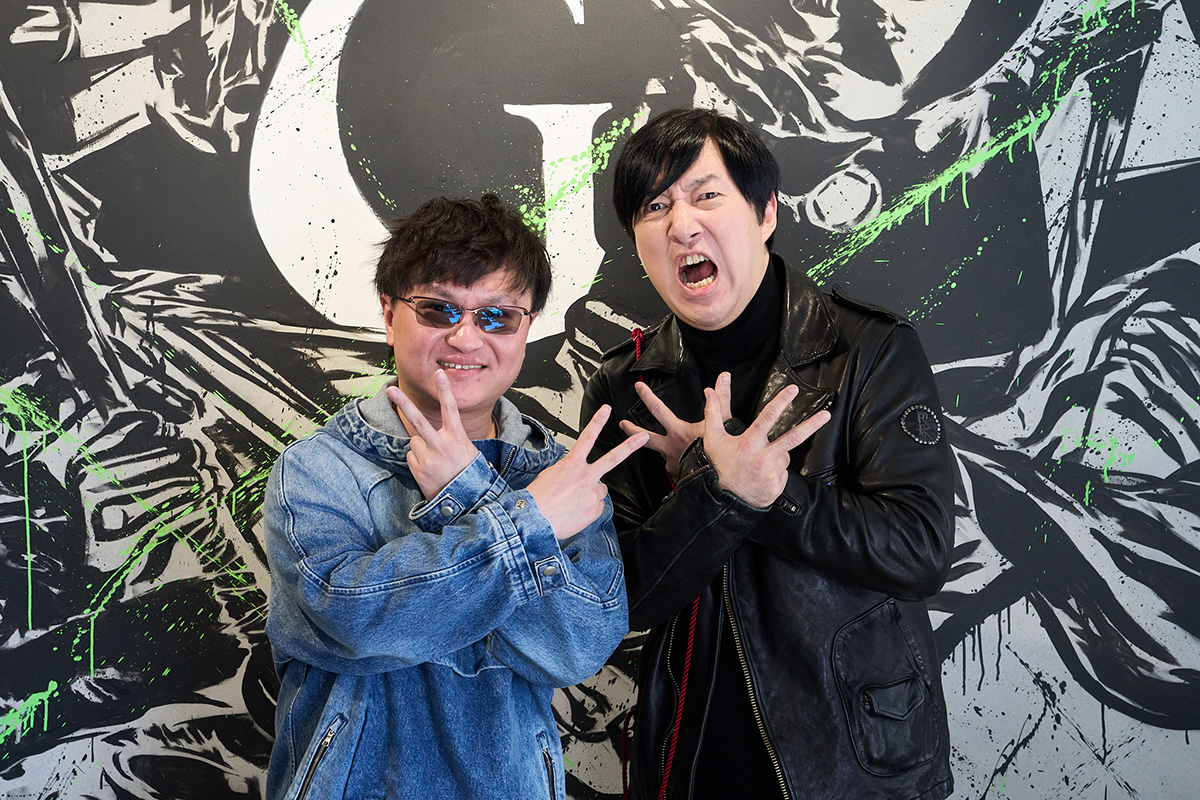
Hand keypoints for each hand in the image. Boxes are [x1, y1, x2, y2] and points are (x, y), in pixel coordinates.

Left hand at [387, 371, 479, 500]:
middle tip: (390, 389)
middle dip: (403, 403)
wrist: (468, 500)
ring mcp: (428, 459)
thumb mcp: (468, 450)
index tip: (438, 373)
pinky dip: (418, 460)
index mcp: (457, 438)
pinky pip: (412, 457)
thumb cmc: (469, 472)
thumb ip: (450, 437)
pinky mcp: (418, 470)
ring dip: (421, 447)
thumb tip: (427, 433)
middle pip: (418, 420)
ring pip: (415, 441)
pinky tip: (430, 470)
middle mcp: (441, 446)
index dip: (444, 390)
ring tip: (436, 461)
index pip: (450, 409)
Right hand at [529, 405, 648, 539]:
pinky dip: (588, 509)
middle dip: (630, 446)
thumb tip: (576, 474)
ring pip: (601, 489)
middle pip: (612, 458)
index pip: (587, 437)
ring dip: (592, 492)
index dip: (598, 421)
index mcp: (572, 464)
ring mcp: (592, 493)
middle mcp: (585, 476)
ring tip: (574, 500)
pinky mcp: (595, 510)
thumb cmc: (538, 497)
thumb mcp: (550, 474)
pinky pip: (597, 506)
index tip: (606, 410)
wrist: (535, 520)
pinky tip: (576, 511)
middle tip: (642, 436)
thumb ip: (569, 469)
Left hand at [619, 372, 731, 479]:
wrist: (721, 482)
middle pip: (645, 436)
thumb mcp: (723, 421)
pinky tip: (681, 462)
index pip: (658, 409)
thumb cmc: (721, 452)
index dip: (647, 396)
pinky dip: (676, 463)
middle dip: (631, 429)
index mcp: (678, 431)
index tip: (638, 387)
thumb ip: (720, 398)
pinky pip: (673, 467)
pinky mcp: (676, 476)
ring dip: (655, 448)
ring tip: (651, 445)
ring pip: (659, 453)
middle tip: (622, 424)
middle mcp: (670, 447)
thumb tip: (723, 378)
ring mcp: (671, 463)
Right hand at [701, 384, 830, 508]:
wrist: (722, 500)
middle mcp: (762, 458)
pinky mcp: (777, 486)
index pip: (768, 417)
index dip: (781, 402)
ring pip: (785, 455)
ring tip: (759, 463)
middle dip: (811, 425)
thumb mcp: (713, 438)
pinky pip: (783, 472)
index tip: (793, 390)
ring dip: (778, 455)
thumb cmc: (718, 465)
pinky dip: (776, 471)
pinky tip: (763, 475)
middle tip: (826, 415)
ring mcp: (771, 473)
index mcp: (749, 443)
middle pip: (792, 437)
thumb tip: (710, 390)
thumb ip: (713, 412)